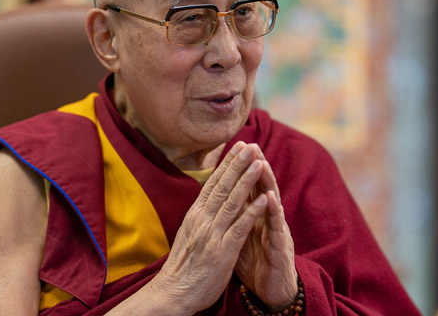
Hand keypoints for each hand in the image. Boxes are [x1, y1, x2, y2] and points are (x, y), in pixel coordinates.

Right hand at [148, 142, 268, 312]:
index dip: (226, 163)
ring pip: (232, 201)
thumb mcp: (189, 233)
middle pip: (223, 186)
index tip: (237, 145)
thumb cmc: (184, 265)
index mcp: (195, 214)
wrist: (174, 292)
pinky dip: (252, 212)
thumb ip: (200, 215)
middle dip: (238, 163)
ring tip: (259, 163)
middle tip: (250, 144)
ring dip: (247, 181)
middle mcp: (203, 219)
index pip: (213, 183)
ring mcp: (213, 234)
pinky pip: (240, 228)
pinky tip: (263, 199)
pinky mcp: (223, 251)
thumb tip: (208, 198)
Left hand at [235, 155, 296, 310]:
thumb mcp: (240, 237)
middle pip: (262, 188)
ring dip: (267, 182)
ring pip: (272, 202)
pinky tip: (269, 197)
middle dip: (256, 167)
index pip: (249, 188)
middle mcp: (268, 219)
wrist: (272, 291)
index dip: (242, 170)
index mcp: (255, 217)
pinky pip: (277, 227)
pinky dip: (273, 212)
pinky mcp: (281, 247)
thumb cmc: (257, 263)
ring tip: (261, 163)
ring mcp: (276, 231)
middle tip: (251, 146)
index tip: (235, 149)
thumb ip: (234, 218)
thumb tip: (219, 201)